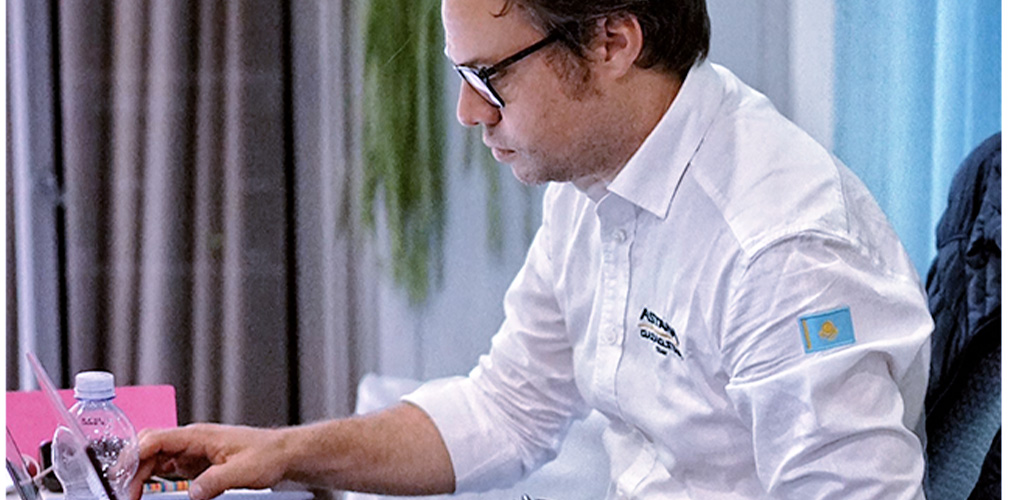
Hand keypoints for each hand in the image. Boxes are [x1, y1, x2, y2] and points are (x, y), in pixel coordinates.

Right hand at [130, 424, 290, 499]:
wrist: (282, 453)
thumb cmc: (267, 454)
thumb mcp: (241, 471)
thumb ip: (214, 482)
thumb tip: (191, 494)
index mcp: (198, 435)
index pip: (155, 439)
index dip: (134, 456)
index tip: (124, 477)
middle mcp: (192, 440)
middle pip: (149, 448)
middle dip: (131, 467)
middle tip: (125, 493)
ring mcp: (192, 450)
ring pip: (155, 458)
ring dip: (141, 474)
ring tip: (133, 494)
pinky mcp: (196, 462)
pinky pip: (166, 467)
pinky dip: (153, 477)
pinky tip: (148, 489)